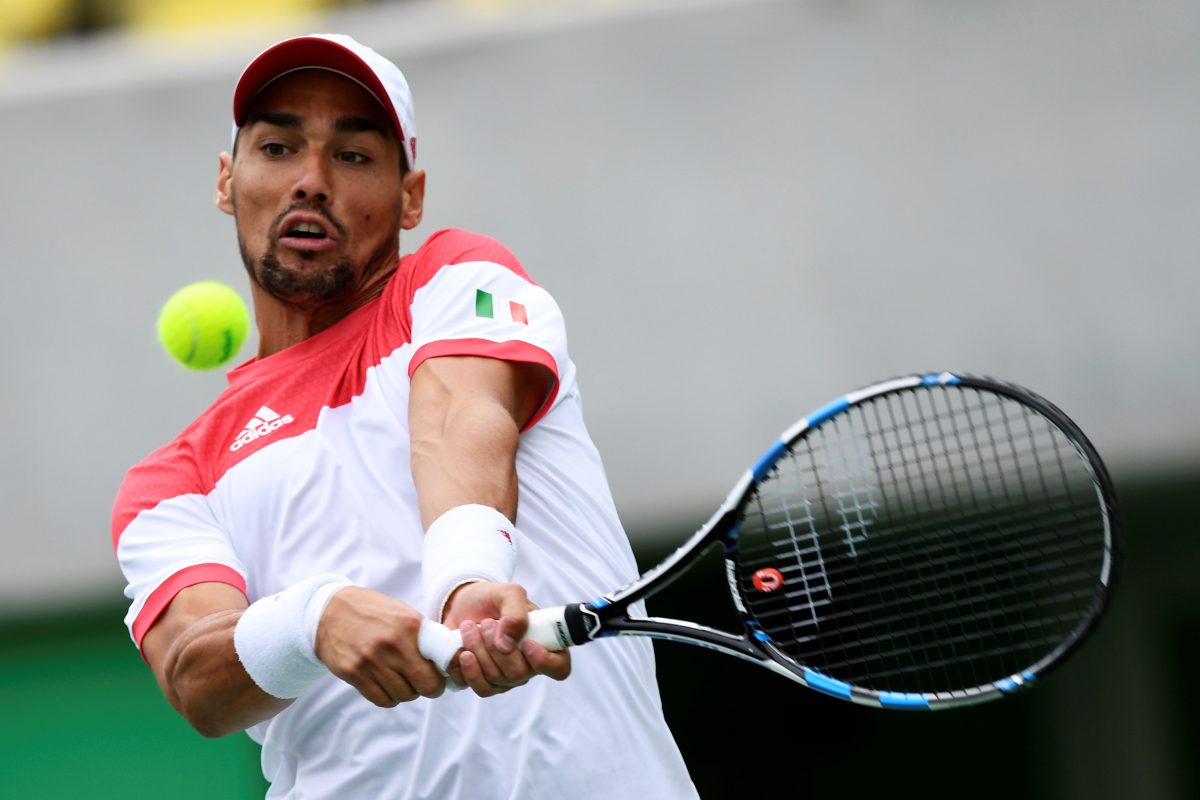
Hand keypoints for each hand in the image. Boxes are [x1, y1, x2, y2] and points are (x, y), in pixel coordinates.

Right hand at [314, 586, 449, 706]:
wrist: (329, 611)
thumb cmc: (373, 612)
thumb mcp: (403, 614)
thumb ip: (424, 635)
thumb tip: (450, 659)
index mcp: (410, 626)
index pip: (443, 660)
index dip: (448, 671)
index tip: (445, 673)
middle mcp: (392, 644)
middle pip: (426, 685)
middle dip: (430, 687)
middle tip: (425, 681)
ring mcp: (371, 660)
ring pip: (404, 695)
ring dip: (408, 692)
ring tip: (403, 679)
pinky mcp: (354, 674)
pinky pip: (382, 700)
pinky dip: (389, 697)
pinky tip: (387, 684)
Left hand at [442, 581, 570, 695]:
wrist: (461, 605)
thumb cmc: (491, 599)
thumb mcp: (508, 593)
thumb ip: (515, 613)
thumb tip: (507, 644)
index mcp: (543, 643)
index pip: (559, 667)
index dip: (545, 661)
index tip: (527, 644)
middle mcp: (527, 665)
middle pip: (519, 674)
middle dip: (496, 647)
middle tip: (487, 623)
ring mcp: (504, 678)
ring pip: (495, 681)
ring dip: (478, 652)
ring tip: (469, 628)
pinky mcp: (482, 682)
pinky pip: (476, 686)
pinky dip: (464, 667)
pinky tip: (460, 649)